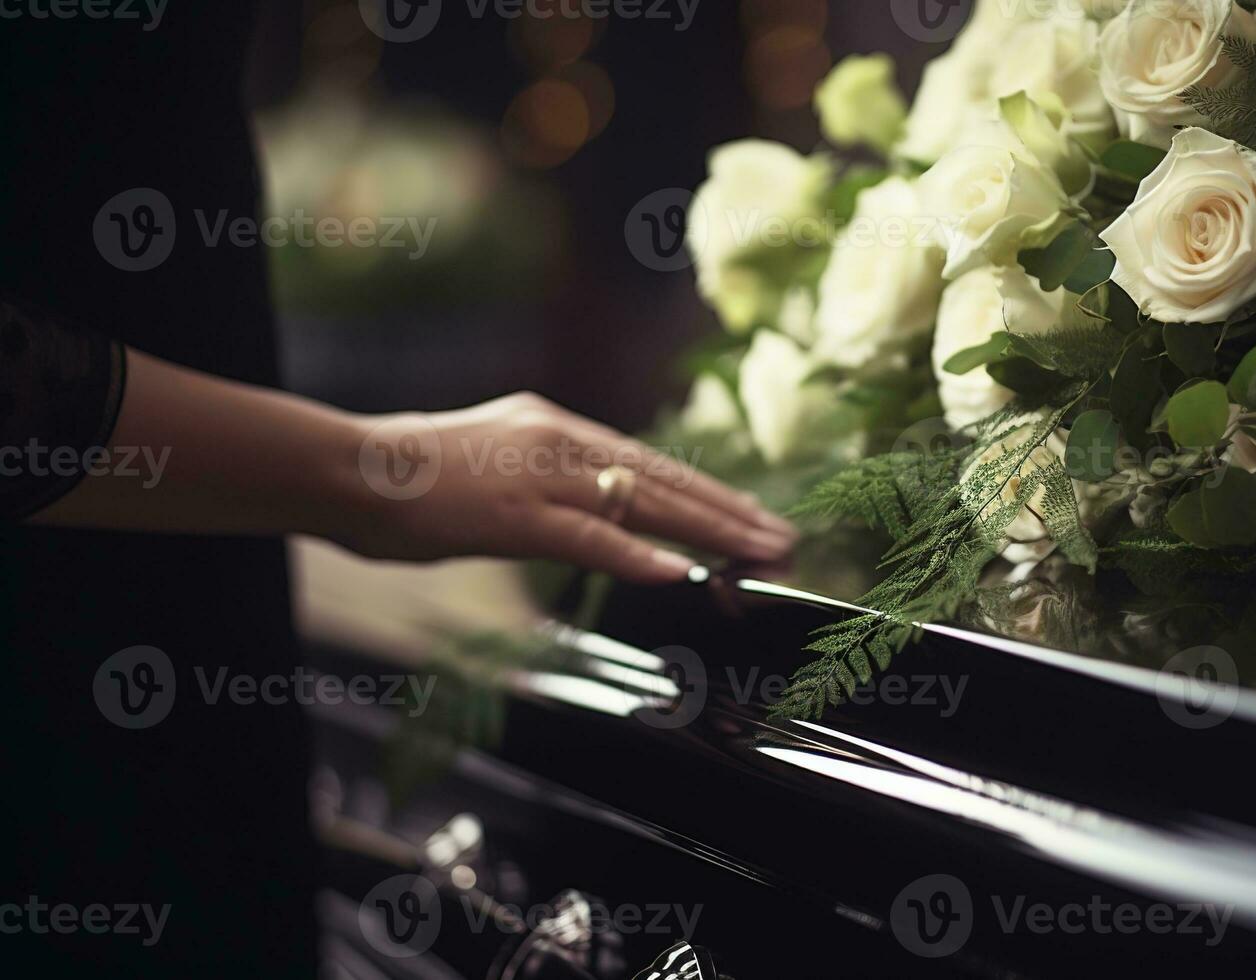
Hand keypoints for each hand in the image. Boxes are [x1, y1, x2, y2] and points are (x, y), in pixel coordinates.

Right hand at [342, 392, 795, 581]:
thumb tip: (592, 506)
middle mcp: (560, 439)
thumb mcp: (496, 464)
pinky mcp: (514, 514)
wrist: (349, 469)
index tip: (751, 515)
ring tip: (762, 555)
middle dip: (730, 513)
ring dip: (711, 533)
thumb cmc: (413, 475)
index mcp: (556, 425)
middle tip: (783, 538)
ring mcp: (540, 475)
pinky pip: (590, 539)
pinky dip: (639, 556)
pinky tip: (683, 571)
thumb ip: (548, 480)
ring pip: (644, 504)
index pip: (650, 462)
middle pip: (664, 479)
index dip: (707, 493)